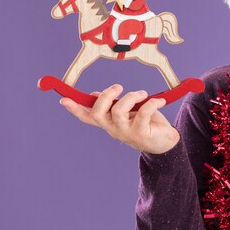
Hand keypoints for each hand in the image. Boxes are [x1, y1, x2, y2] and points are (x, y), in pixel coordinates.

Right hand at [59, 84, 179, 153]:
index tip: (63, 99)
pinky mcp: (141, 133)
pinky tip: (160, 101)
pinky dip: (152, 103)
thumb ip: (113, 104)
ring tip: (142, 94)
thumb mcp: (128, 111)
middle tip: (119, 87)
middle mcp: (113, 128)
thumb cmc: (145, 123)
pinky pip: (143, 113)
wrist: (165, 142)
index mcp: (108, 122)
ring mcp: (126, 132)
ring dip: (131, 96)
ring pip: (118, 111)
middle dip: (106, 96)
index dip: (75, 109)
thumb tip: (94, 95)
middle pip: (98, 113)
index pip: (87, 117)